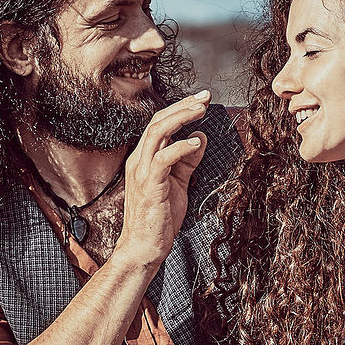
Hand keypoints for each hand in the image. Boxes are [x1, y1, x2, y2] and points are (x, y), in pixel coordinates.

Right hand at [115, 91, 210, 269]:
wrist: (144, 247)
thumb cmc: (159, 218)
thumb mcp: (179, 183)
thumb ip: (188, 160)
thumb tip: (200, 137)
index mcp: (144, 158)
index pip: (159, 123)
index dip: (180, 108)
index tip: (202, 99)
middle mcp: (139, 160)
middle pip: (157, 121)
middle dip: (182, 105)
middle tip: (205, 97)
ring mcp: (141, 172)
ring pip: (156, 133)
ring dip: (180, 118)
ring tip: (201, 110)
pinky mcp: (149, 186)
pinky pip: (162, 159)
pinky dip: (180, 147)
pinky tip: (196, 142)